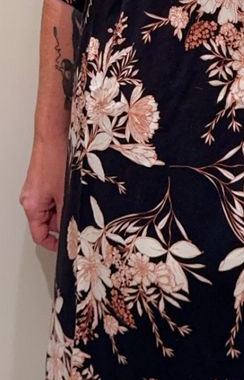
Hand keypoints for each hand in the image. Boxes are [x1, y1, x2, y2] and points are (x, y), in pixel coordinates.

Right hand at [19, 137, 67, 251]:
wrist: (53, 135)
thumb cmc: (56, 159)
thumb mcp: (66, 193)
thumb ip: (67, 214)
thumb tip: (72, 228)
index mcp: (32, 206)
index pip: (39, 235)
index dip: (54, 243)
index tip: (65, 245)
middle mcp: (30, 198)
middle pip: (46, 221)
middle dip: (62, 220)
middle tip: (77, 216)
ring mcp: (35, 189)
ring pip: (52, 207)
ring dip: (64, 206)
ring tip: (75, 195)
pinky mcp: (42, 180)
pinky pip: (52, 195)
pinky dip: (63, 195)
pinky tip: (72, 186)